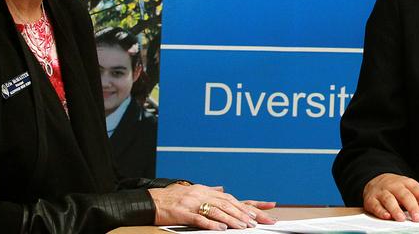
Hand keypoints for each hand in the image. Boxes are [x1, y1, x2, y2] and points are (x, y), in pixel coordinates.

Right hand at [149, 183, 276, 229]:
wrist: (150, 200)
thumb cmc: (171, 198)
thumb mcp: (192, 191)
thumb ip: (209, 191)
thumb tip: (222, 188)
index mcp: (206, 191)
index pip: (233, 198)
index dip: (251, 203)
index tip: (268, 207)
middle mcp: (202, 194)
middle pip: (229, 204)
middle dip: (246, 213)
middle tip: (260, 222)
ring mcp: (193, 202)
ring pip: (217, 211)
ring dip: (233, 219)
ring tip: (245, 227)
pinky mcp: (183, 212)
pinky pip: (200, 219)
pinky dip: (212, 224)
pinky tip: (222, 230)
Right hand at [363, 173, 418, 221]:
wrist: (376, 179)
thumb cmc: (400, 189)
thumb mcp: (415, 192)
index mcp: (409, 184)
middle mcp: (396, 186)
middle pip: (405, 195)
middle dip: (412, 207)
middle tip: (418, 219)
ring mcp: (383, 192)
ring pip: (389, 199)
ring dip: (395, 209)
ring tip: (401, 218)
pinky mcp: (371, 198)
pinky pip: (375, 204)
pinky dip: (380, 210)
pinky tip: (386, 216)